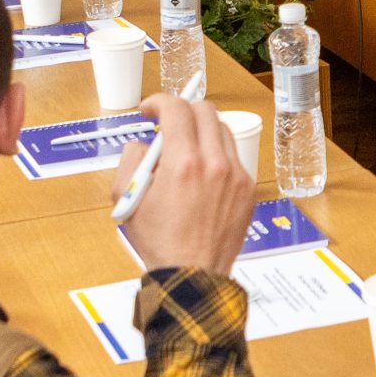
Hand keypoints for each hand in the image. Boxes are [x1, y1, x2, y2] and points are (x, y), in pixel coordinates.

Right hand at [113, 91, 254, 276]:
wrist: (191, 275)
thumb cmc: (160, 243)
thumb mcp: (127, 199)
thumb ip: (130, 160)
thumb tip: (143, 144)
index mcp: (183, 164)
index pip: (176, 108)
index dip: (158, 101)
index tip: (149, 110)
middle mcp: (215, 164)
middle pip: (204, 110)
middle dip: (182, 111)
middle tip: (167, 125)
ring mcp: (236, 176)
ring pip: (222, 130)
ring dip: (201, 131)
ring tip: (185, 150)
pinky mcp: (248, 190)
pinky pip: (233, 156)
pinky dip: (216, 155)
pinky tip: (202, 174)